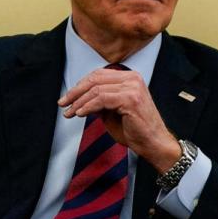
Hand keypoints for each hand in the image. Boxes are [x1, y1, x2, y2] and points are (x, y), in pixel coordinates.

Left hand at [58, 67, 180, 172]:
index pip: (98, 75)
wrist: (154, 144)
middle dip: (75, 92)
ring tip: (70, 112)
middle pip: (95, 79)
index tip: (68, 97)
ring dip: (79, 102)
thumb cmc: (135, 130)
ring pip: (96, 89)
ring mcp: (132, 87)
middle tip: (63, 103)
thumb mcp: (112, 111)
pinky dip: (87, 106)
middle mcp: (132, 78)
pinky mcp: (130, 99)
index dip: (80, 85)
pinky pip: (101, 99)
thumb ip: (99, 101)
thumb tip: (79, 99)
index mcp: (130, 77)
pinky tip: (80, 114)